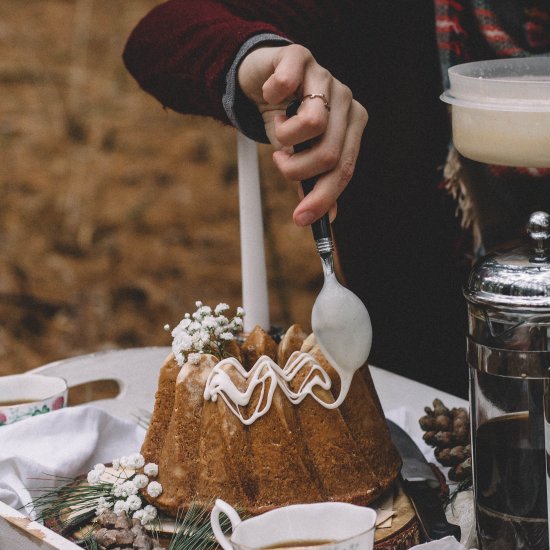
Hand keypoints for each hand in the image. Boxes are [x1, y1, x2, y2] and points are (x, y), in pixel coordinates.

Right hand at [238, 44, 367, 225]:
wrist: (263, 79)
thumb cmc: (285, 120)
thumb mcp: (299, 155)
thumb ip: (313, 182)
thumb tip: (325, 220)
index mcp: (351, 126)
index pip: (343, 168)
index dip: (322, 197)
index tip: (300, 219)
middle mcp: (345, 100)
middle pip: (329, 154)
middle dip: (296, 169)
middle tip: (280, 160)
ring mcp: (325, 76)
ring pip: (311, 125)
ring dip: (283, 136)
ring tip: (279, 126)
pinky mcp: (300, 56)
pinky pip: (284, 87)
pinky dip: (270, 99)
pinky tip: (270, 95)